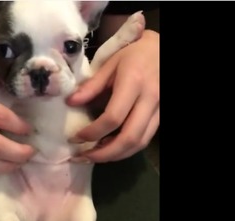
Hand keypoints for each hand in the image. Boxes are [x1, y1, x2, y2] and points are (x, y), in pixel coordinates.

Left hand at [67, 30, 159, 162]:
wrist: (163, 50)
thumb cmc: (135, 52)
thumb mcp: (110, 62)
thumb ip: (92, 85)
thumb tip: (70, 103)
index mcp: (134, 83)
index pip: (113, 117)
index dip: (93, 132)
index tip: (76, 137)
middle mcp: (150, 99)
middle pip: (129, 138)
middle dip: (104, 153)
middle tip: (84, 157)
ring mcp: (159, 110)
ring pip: (139, 143)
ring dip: (116, 155)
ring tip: (94, 156)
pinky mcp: (162, 116)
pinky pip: (145, 139)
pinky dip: (126, 149)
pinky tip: (110, 148)